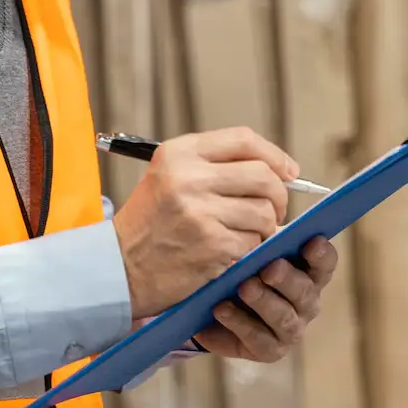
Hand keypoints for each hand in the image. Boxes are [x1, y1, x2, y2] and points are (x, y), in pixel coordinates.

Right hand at [113, 127, 299, 318]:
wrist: (118, 268)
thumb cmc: (151, 222)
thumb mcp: (170, 176)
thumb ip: (215, 165)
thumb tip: (279, 169)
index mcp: (179, 153)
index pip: (243, 139)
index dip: (274, 154)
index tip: (289, 172)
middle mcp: (189, 177)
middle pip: (263, 175)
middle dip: (279, 195)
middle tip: (275, 209)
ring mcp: (200, 212)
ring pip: (263, 212)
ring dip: (264, 227)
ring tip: (245, 233)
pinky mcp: (211, 246)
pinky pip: (253, 243)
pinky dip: (249, 250)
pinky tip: (230, 252)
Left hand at [193, 237, 337, 361]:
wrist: (217, 305)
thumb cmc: (243, 266)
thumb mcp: (253, 249)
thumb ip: (262, 238)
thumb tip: (262, 222)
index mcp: (309, 273)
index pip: (325, 263)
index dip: (321, 254)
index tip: (312, 242)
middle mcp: (307, 303)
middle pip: (305, 292)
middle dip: (287, 279)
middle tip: (269, 268)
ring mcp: (291, 329)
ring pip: (284, 318)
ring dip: (264, 302)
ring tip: (244, 287)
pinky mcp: (270, 350)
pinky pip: (259, 339)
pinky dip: (239, 323)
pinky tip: (221, 309)